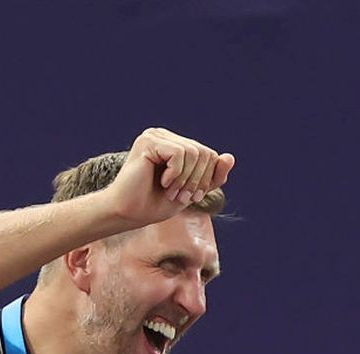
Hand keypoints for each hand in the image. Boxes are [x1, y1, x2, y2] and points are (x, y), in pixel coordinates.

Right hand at [99, 128, 234, 226]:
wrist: (130, 213)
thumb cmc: (156, 203)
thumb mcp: (193, 191)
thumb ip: (212, 176)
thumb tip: (230, 157)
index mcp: (176, 145)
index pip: (209, 155)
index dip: (206, 179)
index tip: (191, 197)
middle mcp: (166, 135)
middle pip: (204, 153)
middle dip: (197, 181)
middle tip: (181, 197)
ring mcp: (156, 135)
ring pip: (194, 153)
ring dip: (186, 180)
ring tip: (171, 192)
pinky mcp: (148, 140)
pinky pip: (180, 154)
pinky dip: (176, 174)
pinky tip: (162, 182)